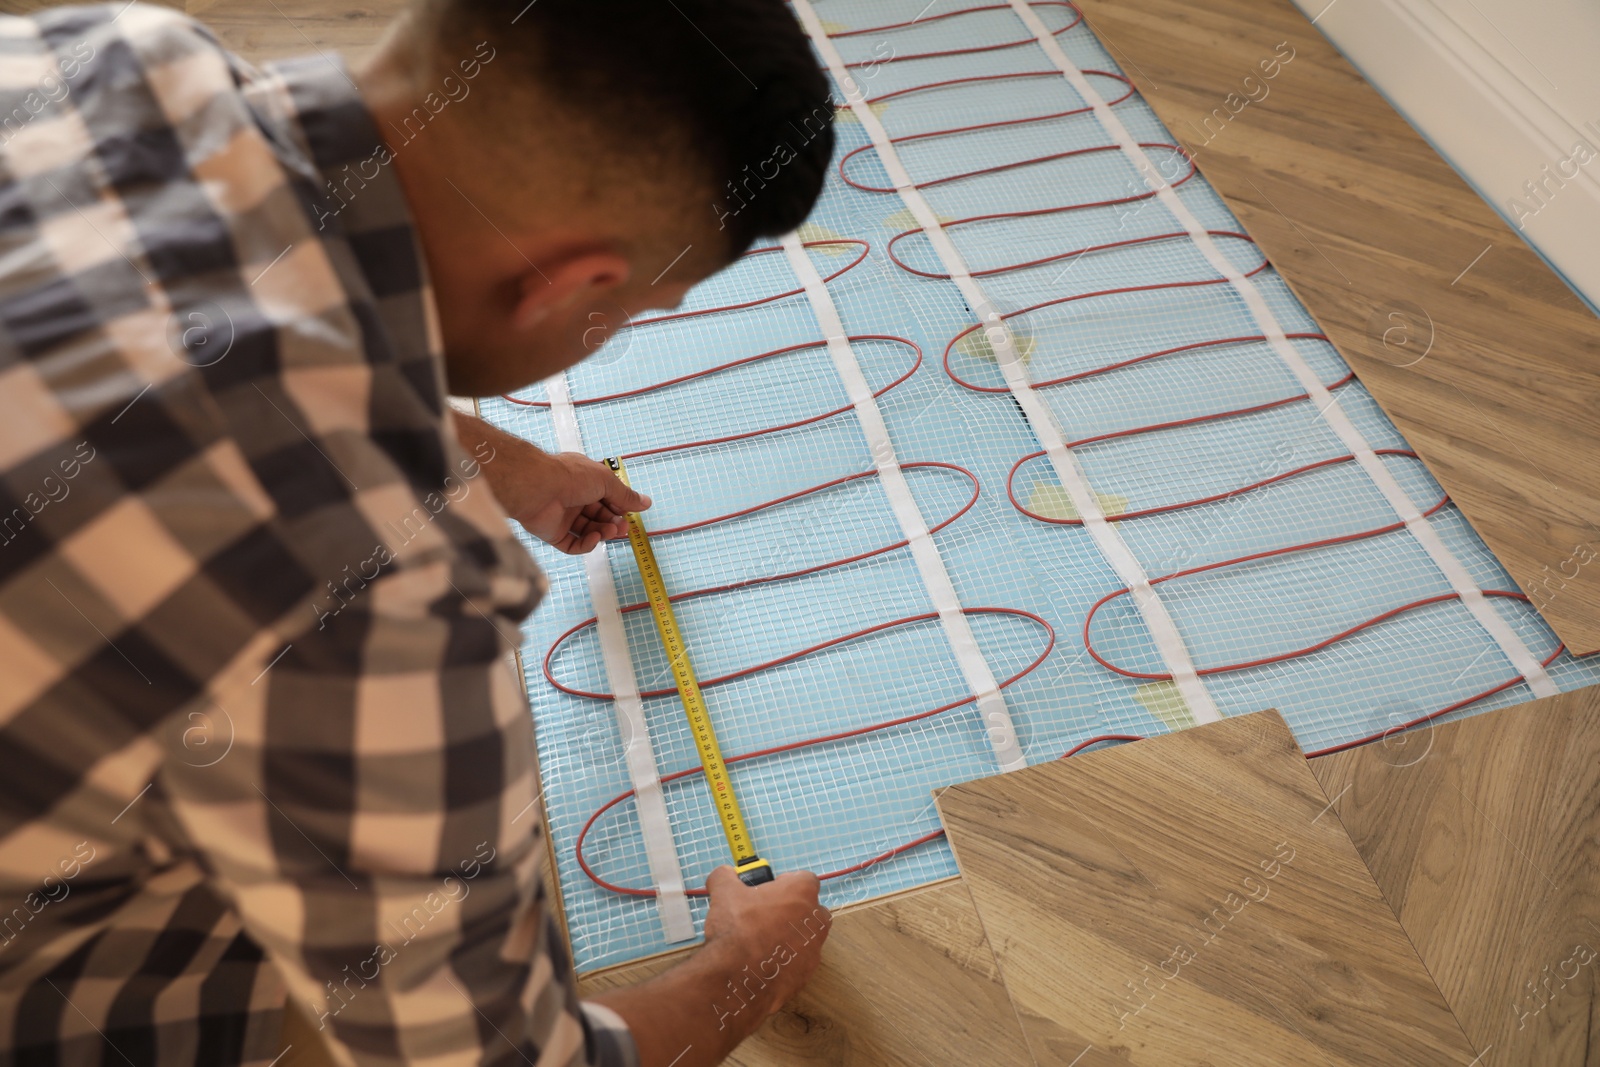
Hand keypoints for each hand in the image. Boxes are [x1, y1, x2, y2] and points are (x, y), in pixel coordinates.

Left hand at [511, 451, 652, 553]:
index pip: (606, 496)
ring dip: (602, 532)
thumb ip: (625, 495)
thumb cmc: (570, 477)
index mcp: (584, 481)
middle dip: (613, 521)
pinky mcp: (553, 534)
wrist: (538, 487)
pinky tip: (594, 538)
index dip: (619, 505)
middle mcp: (573, 498)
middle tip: (623, 527)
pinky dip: (586, 544)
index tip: (632, 513)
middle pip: (598, 515)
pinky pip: (573, 544)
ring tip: (611, 531)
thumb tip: (646, 502)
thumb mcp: (606, 481)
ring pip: (588, 530)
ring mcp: (562, 516)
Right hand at [700, 866, 830, 1016]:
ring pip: (805, 936)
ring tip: (759, 942)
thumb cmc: (737, 926)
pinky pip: (798, 961)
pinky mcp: (807, 974)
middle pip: (809, 908)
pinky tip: (761, 962)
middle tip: (763, 916)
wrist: (738, 977)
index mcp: (802, 892)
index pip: (803, 879)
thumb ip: (725, 876)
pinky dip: (784, 960)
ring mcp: (814, 949)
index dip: (784, 883)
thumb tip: (723, 874)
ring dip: (788, 936)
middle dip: (790, 910)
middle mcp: (816, 919)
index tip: (766, 892)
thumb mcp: (724, 892)